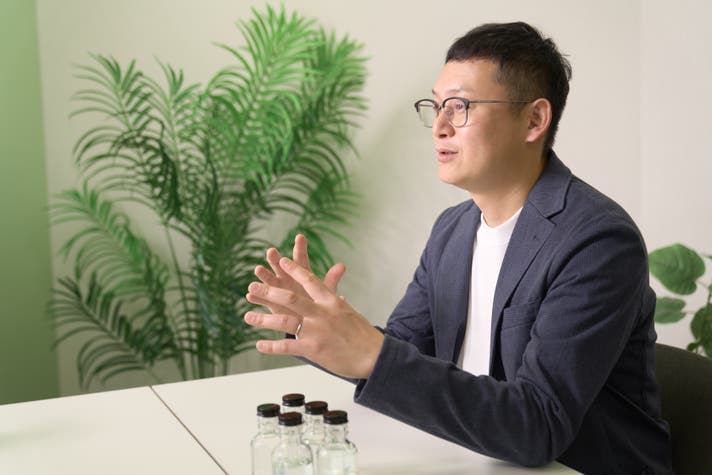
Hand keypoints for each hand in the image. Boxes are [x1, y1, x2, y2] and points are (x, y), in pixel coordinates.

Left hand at [244, 256, 383, 379]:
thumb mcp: (349, 312)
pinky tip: (259, 345)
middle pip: (290, 297)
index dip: (293, 269)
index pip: (309, 280)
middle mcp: (321, 313)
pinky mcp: (312, 349)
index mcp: (331, 301)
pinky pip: (286, 346)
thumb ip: (336, 302)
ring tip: (247, 317)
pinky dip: (271, 346)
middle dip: (268, 291)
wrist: (374, 355)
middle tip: (252, 286)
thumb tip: (334, 294)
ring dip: (262, 319)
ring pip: (283, 321)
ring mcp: (315, 330)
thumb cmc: (363, 334)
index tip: (280, 260)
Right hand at [251, 234, 345, 316]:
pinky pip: (262, 299)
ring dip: (263, 275)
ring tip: (258, 269)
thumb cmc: (316, 301)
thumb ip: (331, 279)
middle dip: (276, 258)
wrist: (306, 320)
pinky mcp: (271, 303)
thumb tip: (342, 265)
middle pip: (280, 266)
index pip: (301, 258)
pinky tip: (250, 294)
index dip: (301, 247)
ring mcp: (277, 290)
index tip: (300, 237)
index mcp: (301, 274)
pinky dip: (256, 296)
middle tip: (272, 251)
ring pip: (269, 281)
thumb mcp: (325, 291)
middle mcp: (287, 278)